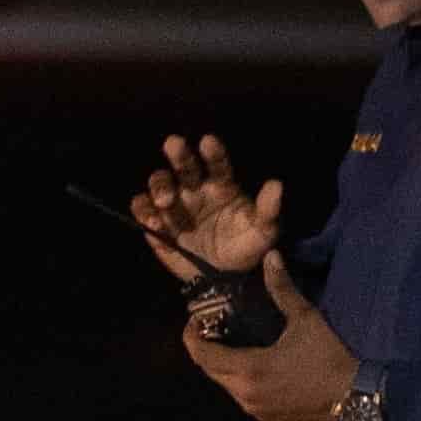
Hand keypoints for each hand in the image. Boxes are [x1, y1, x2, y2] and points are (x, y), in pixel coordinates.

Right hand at [131, 132, 281, 277]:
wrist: (223, 279)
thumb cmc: (245, 248)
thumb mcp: (264, 231)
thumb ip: (269, 209)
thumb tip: (276, 185)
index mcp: (221, 186)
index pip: (217, 163)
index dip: (213, 152)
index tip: (208, 142)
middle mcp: (195, 189)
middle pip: (183, 165)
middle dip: (178, 153)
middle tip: (174, 144)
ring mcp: (174, 205)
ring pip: (159, 182)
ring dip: (160, 185)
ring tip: (166, 200)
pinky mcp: (156, 223)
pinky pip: (143, 210)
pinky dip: (143, 211)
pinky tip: (154, 222)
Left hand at [181, 253, 359, 420]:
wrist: (355, 395)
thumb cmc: (327, 356)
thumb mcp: (304, 319)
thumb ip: (282, 289)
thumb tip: (271, 256)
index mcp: (248, 369)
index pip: (202, 355)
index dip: (192, 337)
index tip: (194, 320)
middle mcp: (244, 393)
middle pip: (209, 371)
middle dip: (204, 349)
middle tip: (210, 327)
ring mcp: (254, 408)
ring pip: (223, 385)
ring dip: (220, 365)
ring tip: (228, 342)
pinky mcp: (265, 416)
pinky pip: (239, 396)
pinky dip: (236, 379)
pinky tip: (248, 362)